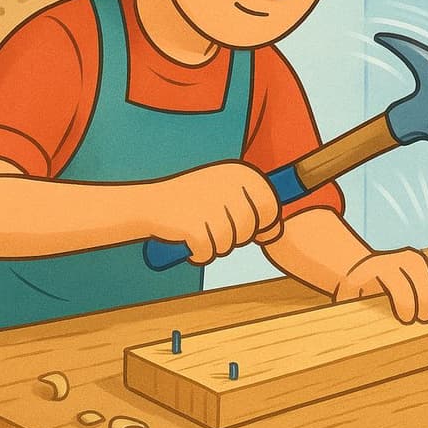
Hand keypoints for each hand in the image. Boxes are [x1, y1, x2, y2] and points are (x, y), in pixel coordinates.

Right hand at [149, 161, 281, 264]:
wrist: (151, 203)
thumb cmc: (192, 200)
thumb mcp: (227, 190)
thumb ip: (254, 205)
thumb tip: (276, 230)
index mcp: (241, 173)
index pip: (272, 208)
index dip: (263, 225)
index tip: (244, 224)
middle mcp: (229, 187)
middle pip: (249, 231)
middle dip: (233, 236)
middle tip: (212, 224)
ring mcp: (212, 207)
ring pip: (229, 245)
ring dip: (214, 244)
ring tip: (197, 226)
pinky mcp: (195, 229)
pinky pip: (208, 254)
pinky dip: (198, 253)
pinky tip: (186, 237)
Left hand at [333, 248, 427, 323]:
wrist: (356, 269)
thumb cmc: (351, 292)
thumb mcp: (345, 298)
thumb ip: (352, 308)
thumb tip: (358, 329)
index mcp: (377, 267)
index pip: (399, 283)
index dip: (405, 302)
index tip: (406, 319)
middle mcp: (398, 259)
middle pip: (423, 279)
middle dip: (425, 302)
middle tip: (420, 319)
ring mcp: (414, 260)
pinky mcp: (426, 266)